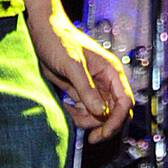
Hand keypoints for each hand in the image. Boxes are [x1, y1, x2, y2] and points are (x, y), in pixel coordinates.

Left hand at [28, 12, 133, 144]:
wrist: (43, 31)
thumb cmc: (59, 41)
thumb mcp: (72, 65)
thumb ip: (86, 89)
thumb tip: (101, 113)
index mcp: (111, 71)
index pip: (125, 102)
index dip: (117, 120)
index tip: (102, 133)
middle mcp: (106, 80)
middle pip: (114, 112)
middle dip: (103, 125)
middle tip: (88, 136)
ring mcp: (94, 86)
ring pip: (99, 114)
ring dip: (87, 121)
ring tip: (70, 114)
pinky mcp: (81, 90)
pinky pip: (85, 110)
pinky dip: (78, 115)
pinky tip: (66, 109)